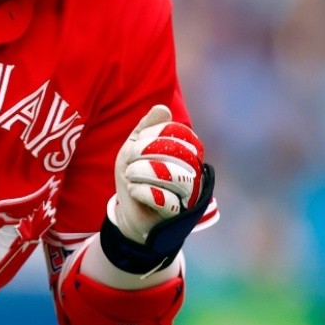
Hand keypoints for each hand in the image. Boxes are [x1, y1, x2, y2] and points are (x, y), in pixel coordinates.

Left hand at [101, 105, 214, 273]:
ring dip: (143, 172)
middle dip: (144, 153)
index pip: (178, 133)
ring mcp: (189, 195)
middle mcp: (195, 172)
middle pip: (176, 152)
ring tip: (131, 177)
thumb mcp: (134, 149)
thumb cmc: (136, 177)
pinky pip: (165, 199)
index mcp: (187, 153)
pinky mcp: (178, 215)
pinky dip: (144, 191)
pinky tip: (135, 191)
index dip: (153, 135)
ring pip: (174, 175)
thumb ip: (146, 129)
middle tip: (129, 164)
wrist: (129, 213)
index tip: (136, 145)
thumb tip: (162, 108)